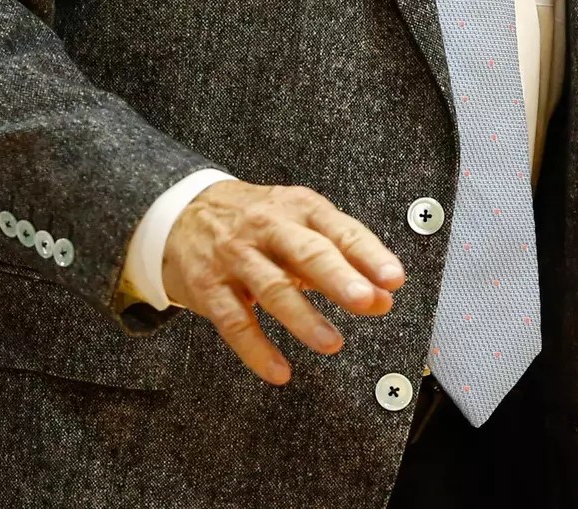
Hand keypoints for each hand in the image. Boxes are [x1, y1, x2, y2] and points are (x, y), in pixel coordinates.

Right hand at [161, 181, 404, 385]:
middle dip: (338, 278)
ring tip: (332, 342)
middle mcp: (267, 227)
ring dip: (303, 317)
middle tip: (366, 301)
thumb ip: (344, 259)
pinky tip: (278, 370)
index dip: (368, 254)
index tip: (393, 278)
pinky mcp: (208, 285)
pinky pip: (233, 321)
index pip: (339, 230)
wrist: (184, 212)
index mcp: (298, 208)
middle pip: (305, 252)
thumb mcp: (302, 227)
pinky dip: (256, 349)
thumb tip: (385, 295)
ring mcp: (235, 256)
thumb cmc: (257, 222)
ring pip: (271, 287)